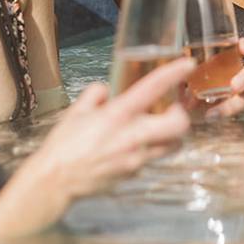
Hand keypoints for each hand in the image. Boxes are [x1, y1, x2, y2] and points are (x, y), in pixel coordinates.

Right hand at [26, 57, 193, 199]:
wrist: (56, 180)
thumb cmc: (64, 145)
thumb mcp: (76, 111)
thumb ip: (95, 94)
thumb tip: (106, 91)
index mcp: (118, 115)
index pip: (153, 88)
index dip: (173, 73)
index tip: (187, 64)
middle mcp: (133, 137)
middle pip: (179, 126)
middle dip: (182, 115)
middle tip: (174, 109)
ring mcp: (136, 158)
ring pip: (173, 146)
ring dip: (172, 135)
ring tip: (160, 128)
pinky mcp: (134, 174)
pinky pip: (152, 159)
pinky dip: (150, 151)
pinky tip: (134, 147)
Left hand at [184, 37, 243, 121]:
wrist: (179, 111)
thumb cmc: (183, 86)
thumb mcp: (180, 72)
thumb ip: (181, 66)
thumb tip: (182, 62)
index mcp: (224, 59)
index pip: (241, 48)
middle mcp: (235, 74)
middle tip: (233, 87)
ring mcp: (237, 93)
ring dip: (236, 103)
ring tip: (218, 110)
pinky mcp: (233, 109)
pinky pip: (238, 111)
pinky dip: (226, 112)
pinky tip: (211, 114)